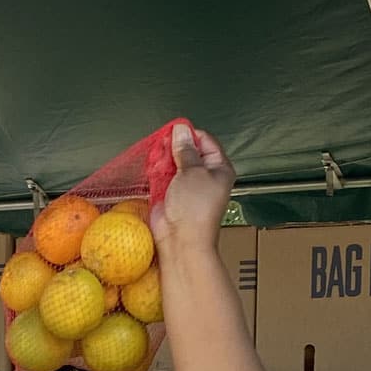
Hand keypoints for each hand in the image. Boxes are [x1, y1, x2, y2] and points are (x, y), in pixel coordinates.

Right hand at [151, 122, 233, 250]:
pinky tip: (152, 170)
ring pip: (173, 163)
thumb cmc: (195, 209)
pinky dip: (156, 172)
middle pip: (188, 151)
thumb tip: (181, 131)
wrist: (180, 239)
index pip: (205, 141)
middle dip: (174, 147)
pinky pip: (162, 176)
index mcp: (219, 168)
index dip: (189, 134)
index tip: (174, 132)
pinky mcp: (171, 194)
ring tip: (157, 161)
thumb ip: (185, 149)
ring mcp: (187, 185)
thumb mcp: (192, 171)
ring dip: (163, 160)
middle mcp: (204, 176)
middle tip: (163, 147)